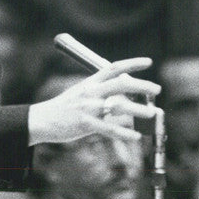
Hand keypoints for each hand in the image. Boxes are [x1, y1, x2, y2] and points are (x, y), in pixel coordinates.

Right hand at [27, 58, 160, 144]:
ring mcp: (88, 108)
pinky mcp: (85, 124)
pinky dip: (124, 133)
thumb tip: (123, 94)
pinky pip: (109, 128)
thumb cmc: (63, 108)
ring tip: (152, 112)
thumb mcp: (80, 93)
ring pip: (118, 105)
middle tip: (157, 89)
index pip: (113, 68)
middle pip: (121, 83)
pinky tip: (135, 136)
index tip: (148, 62)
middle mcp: (90, 92)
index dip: (132, 63)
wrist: (41, 120)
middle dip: (142, 85)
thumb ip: (100, 92)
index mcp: (89, 83)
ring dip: (139, 109)